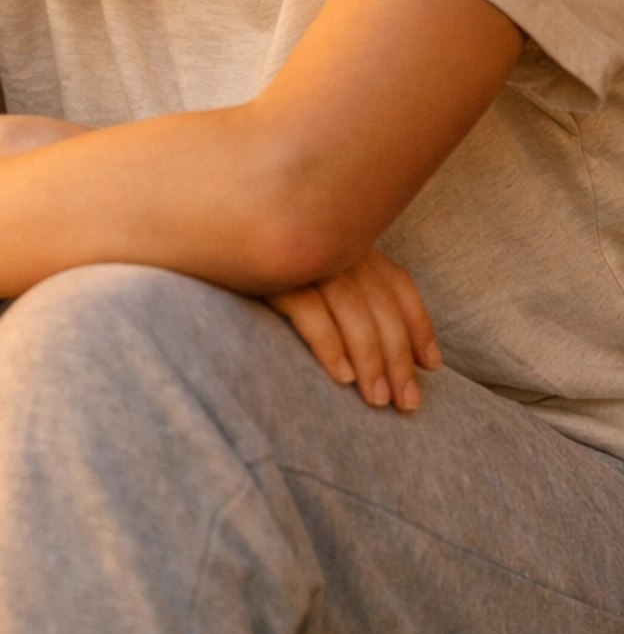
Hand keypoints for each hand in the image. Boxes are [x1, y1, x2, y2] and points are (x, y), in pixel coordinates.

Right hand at [268, 246, 439, 410]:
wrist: (201, 229)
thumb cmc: (256, 260)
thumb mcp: (309, 272)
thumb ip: (341, 293)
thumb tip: (381, 344)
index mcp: (348, 242)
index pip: (398, 283)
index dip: (419, 325)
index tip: (432, 365)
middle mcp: (332, 245)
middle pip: (380, 304)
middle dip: (398, 357)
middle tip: (406, 404)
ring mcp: (301, 255)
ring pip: (352, 308)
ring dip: (370, 358)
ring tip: (378, 400)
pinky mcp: (268, 272)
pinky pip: (308, 309)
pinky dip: (329, 343)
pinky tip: (341, 375)